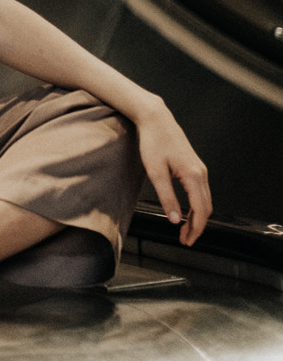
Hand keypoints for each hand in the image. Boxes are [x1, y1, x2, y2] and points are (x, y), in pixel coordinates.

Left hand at [135, 101, 211, 245]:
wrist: (156, 119)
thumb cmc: (154, 142)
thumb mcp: (156, 173)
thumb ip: (167, 198)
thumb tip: (175, 220)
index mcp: (193, 176)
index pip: (200, 210)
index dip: (195, 229)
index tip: (187, 241)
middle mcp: (201, 173)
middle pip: (206, 208)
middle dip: (197, 226)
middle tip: (185, 240)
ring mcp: (200, 169)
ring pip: (205, 200)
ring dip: (197, 217)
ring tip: (184, 230)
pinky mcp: (194, 166)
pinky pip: (200, 191)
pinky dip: (196, 205)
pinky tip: (186, 212)